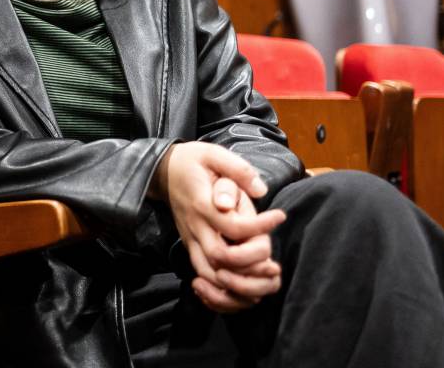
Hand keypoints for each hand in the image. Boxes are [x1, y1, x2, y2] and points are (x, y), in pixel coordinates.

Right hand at [151, 143, 285, 312]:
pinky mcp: (189, 247)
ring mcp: (190, 240)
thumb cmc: (193, 161)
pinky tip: (244, 284)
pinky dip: (223, 288)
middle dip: (252, 264)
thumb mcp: (214, 154)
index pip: (234, 226)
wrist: (163, 171)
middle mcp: (195, 227)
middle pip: (222, 258)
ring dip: (239, 284)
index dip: (260, 226)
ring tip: (265, 277)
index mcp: (202, 205)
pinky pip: (204, 276)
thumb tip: (260, 191)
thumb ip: (237, 169)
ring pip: (211, 275)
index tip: (280, 215)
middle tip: (274, 260)